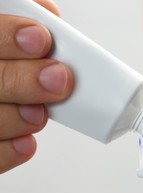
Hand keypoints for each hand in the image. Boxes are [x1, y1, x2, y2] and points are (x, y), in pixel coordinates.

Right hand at [0, 0, 73, 173]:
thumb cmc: (7, 57)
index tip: (41, 39)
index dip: (7, 37)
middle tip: (59, 79)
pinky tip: (27, 144)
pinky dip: (8, 152)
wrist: (3, 78)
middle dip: (22, 81)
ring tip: (40, 114)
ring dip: (17, 118)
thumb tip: (49, 18)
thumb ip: (23, 13)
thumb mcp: (8, 23)